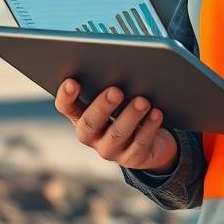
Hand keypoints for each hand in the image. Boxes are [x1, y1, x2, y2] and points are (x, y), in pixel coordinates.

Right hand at [53, 78, 178, 174]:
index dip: (66, 96)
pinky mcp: (132, 158)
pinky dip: (149, 127)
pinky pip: (140, 144)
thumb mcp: (118, 97)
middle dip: (102, 106)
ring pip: (117, 134)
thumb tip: (122, 65)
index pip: (66, 107)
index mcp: (82, 115)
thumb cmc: (129, 109)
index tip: (72, 81)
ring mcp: (110, 149)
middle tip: (116, 91)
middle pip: (90, 123)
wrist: (153, 141)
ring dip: (130, 116)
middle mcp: (91, 135)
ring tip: (143, 101)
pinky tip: (156, 113)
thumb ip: (112, 84)